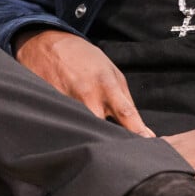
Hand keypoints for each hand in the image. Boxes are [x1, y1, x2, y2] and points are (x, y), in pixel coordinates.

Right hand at [14, 29, 154, 136]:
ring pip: (82, 133)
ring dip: (89, 139)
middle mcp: (87, 96)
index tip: (148, 144)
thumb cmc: (84, 58)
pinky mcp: (48, 110)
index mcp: (106, 85)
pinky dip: (69, 134)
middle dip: (110, 142)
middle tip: (116, 152)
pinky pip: (63, 130)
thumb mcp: (111, 71)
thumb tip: (140, 129)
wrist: (46, 44)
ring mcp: (66, 104)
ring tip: (91, 140)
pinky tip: (70, 132)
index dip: (137, 131)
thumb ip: (125, 100)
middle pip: (103, 130)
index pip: (126, 113)